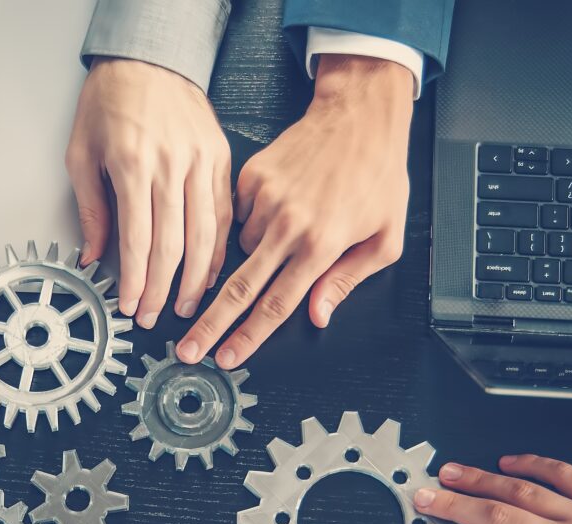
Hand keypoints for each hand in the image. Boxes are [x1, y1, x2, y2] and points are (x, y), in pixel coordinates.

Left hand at [65, 57, 231, 326]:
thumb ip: (91, 208)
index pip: (137, 240)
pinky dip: (218, 248)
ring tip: (187, 306)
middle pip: (172, 245)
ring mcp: (201, 163)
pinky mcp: (220, 159)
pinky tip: (211, 272)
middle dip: (163, 290)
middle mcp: (171, 166)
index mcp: (133, 165)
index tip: (130, 306)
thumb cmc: (111, 101)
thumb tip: (94, 255)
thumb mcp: (81, 153)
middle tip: (153, 317)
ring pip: (204, 235)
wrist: (149, 58)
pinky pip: (223, 214)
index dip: (135, 281)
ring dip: (196, 279)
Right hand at [178, 55, 412, 368]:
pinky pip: (240, 215)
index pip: (276, 305)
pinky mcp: (252, 178)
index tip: (225, 358)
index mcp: (321, 246)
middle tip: (187, 349)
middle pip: (239, 289)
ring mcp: (267, 200)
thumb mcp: (385, 239)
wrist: (359, 117)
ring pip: (243, 250)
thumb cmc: (379, 176)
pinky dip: (253, 221)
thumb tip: (318, 315)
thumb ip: (348, 281)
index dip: (247, 338)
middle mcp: (289, 226)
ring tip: (289, 233)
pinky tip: (280, 208)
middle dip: (210, 325)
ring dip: (255, 256)